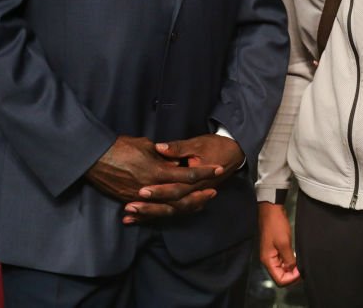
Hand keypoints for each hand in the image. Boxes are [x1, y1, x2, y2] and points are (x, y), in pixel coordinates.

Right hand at [85, 136, 219, 223]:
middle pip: (181, 197)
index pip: (187, 174)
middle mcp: (151, 187)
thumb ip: (164, 156)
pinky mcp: (130, 201)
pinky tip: (175, 210)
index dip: (204, 172)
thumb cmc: (120, 146)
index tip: (217, 169)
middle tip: (214, 192)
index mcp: (157, 170)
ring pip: (168, 207)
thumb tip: (177, 162)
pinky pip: (151, 211)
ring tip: (199, 202)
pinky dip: (165, 211)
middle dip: (199, 194)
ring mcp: (140, 197)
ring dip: (186, 205)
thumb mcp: (146, 145)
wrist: (93, 157)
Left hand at [124, 134, 243, 223]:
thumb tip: (159, 148)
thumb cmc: (216, 147)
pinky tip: (136, 219)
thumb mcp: (198, 144)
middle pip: (171, 205)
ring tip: (128, 215)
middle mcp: (194, 193)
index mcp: (197, 180)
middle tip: (130, 206)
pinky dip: (153, 215)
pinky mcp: (188, 198)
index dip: (159, 191)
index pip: (176, 189)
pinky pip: (170, 210)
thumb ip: (177, 148)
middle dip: (150, 207)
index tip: (141, 190)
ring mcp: (192, 198)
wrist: (234, 154)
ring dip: (149, 214)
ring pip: (170, 211)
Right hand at [259, 202, 300, 285]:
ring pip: (282, 268)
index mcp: (268, 260)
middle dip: (292, 275)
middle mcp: (268, 260)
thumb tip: (293, 270)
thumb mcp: (284, 243)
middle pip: (280, 275)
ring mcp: (271, 254)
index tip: (301, 272)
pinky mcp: (275, 248)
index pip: (279, 279)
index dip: (291, 279)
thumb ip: (289, 259)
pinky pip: (282, 260)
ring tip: (301, 264)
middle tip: (303, 269)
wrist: (271, 210)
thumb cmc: (276, 225)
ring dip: (291, 268)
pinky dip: (290, 261)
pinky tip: (297, 257)